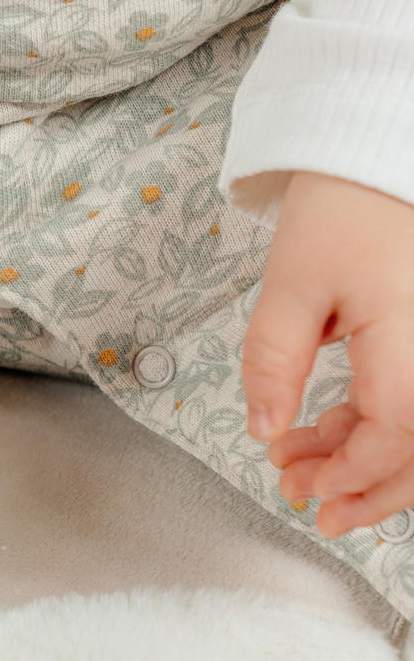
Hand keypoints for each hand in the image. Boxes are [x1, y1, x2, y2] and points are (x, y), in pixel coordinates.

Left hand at [242, 171, 413, 537]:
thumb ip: (273, 362)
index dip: (349, 473)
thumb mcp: (290, 285)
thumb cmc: (342, 208)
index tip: (301, 487)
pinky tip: (327, 429)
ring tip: (302, 470)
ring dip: (364, 460)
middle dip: (362, 487)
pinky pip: (413, 398)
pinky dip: (374, 423)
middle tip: (306, 503)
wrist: (374, 157)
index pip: (395, 435)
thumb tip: (263, 429)